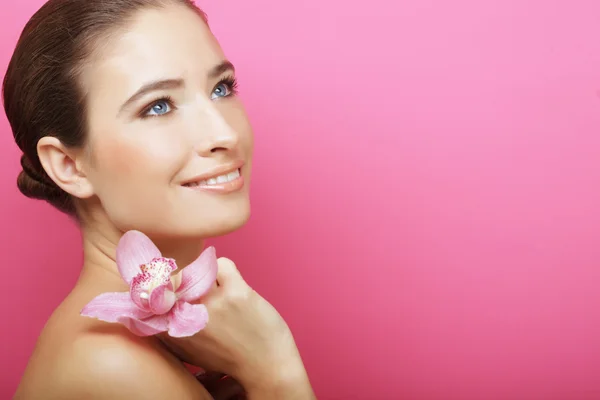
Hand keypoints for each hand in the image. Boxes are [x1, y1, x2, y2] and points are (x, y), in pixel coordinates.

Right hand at [159, 258, 309, 389]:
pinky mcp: (235, 292)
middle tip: (205, 294)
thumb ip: (172, 330)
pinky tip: (233, 286)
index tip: (170, 288)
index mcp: (173, 333)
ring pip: (199, 270)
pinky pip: (221, 264)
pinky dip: (226, 270)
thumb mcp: (191, 351)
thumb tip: (157, 302)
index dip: (160, 288)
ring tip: (224, 297)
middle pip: (175, 280)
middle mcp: (188, 317)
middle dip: (188, 283)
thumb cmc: (230, 358)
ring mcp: (212, 303)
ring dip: (210, 279)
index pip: (150, 298)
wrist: (267, 368)